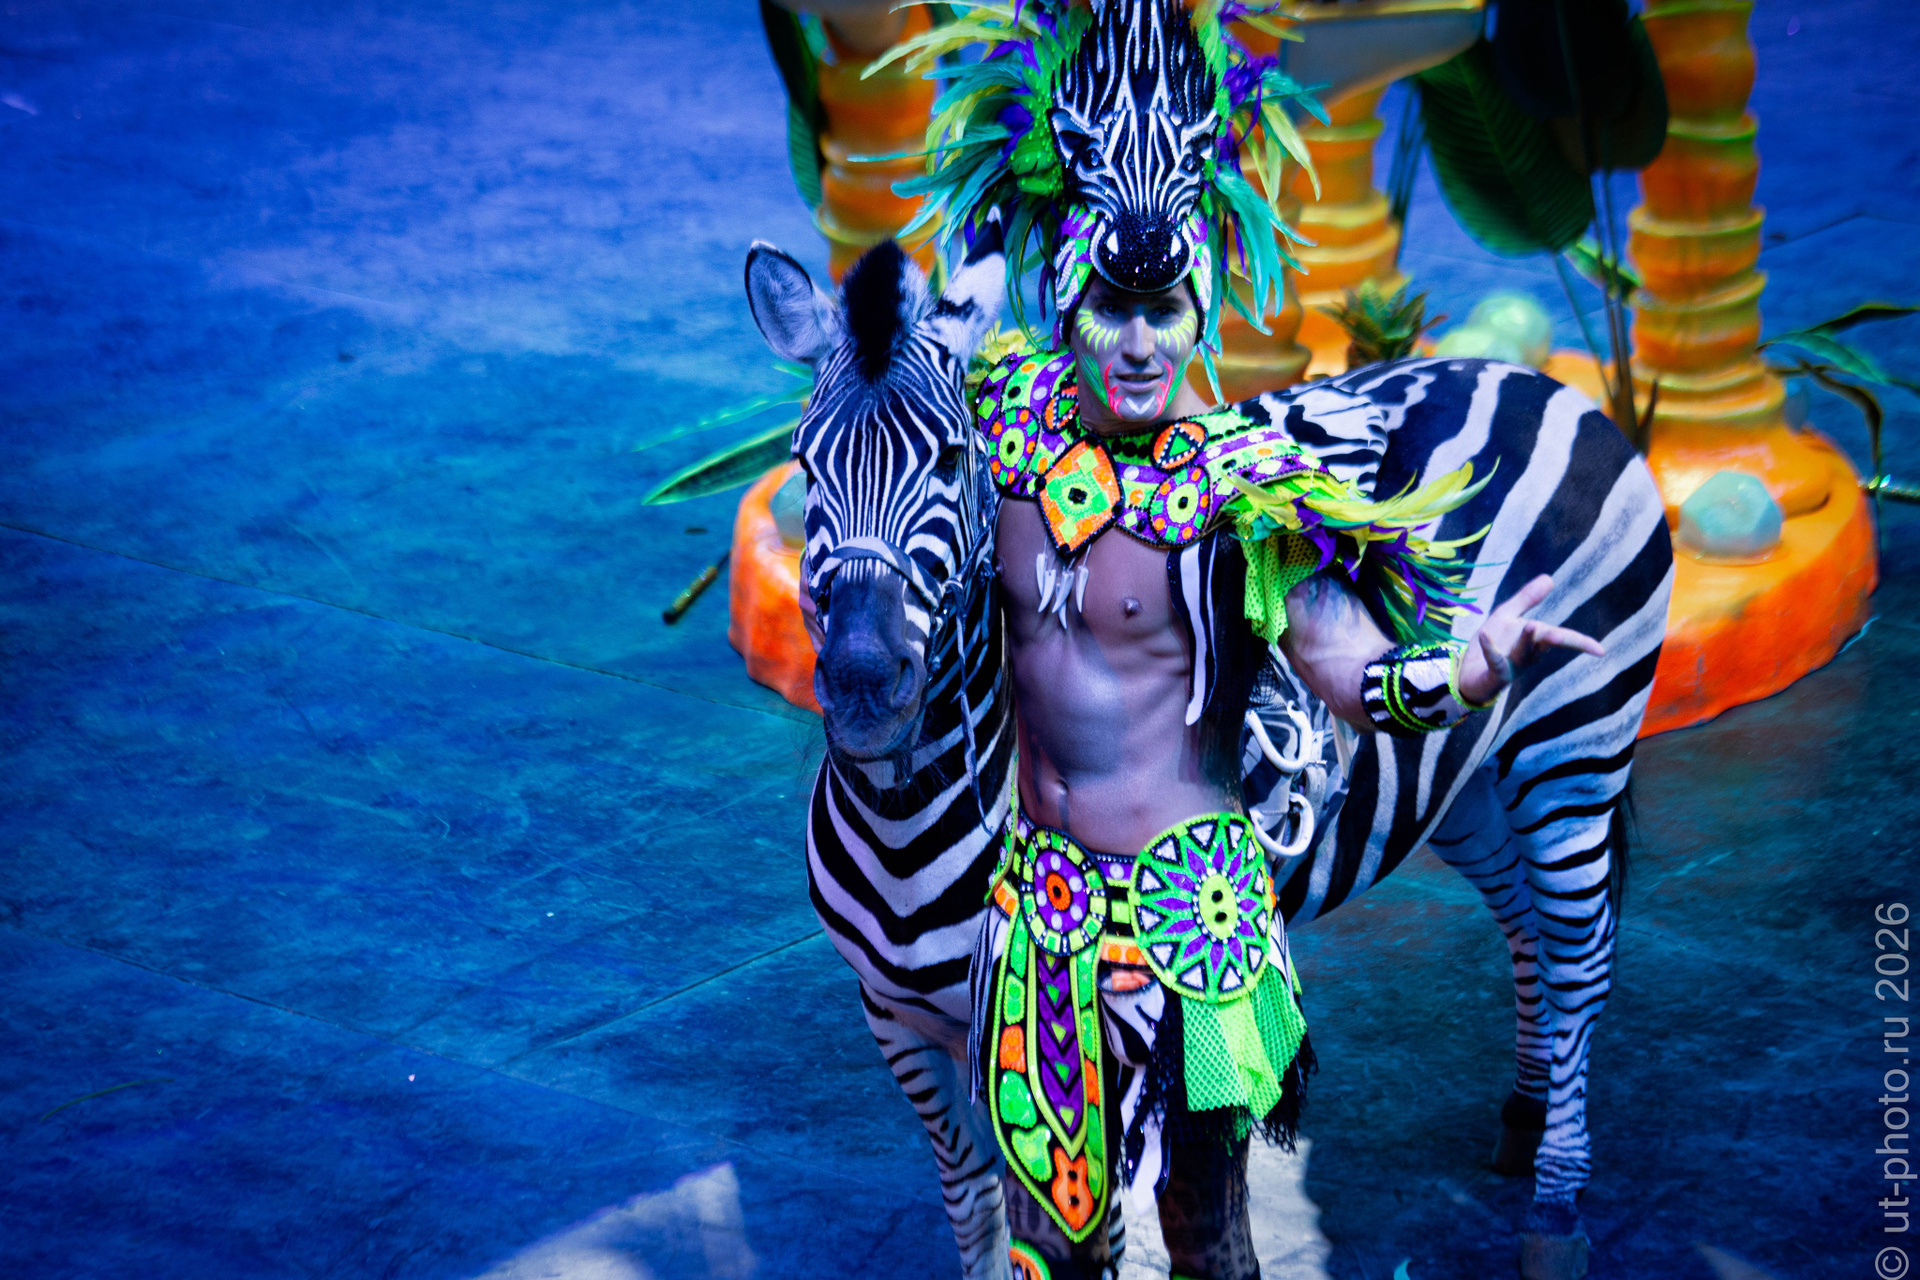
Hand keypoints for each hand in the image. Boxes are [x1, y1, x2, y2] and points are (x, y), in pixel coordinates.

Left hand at [1455, 574, 1605, 704]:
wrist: (1468, 671)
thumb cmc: (1494, 643)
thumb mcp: (1507, 616)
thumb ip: (1527, 599)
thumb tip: (1549, 577)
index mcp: (1536, 640)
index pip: (1563, 639)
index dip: (1582, 644)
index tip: (1601, 651)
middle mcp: (1529, 654)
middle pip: (1545, 645)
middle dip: (1555, 638)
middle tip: (1561, 633)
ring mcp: (1513, 665)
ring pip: (1523, 654)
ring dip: (1526, 641)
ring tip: (1530, 625)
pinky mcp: (1494, 673)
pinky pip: (1494, 660)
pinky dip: (1490, 648)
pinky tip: (1484, 634)